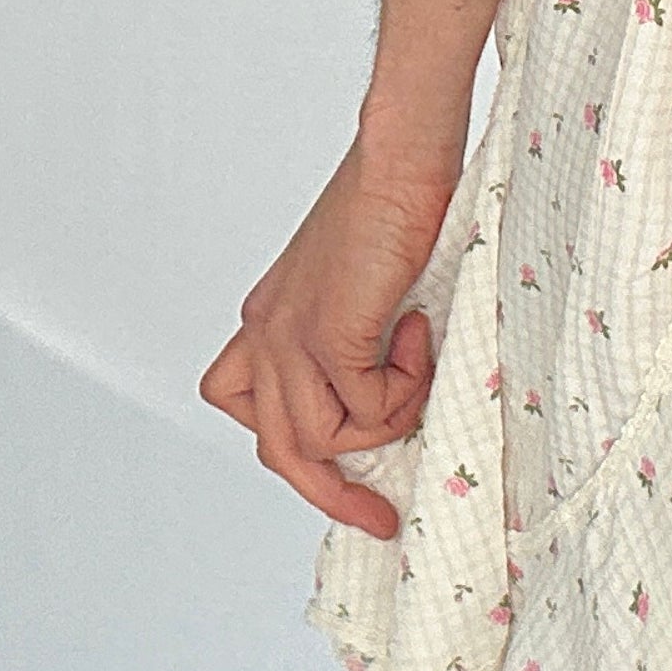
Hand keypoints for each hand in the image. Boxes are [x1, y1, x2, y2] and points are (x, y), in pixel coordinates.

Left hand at [198, 131, 462, 537]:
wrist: (402, 153)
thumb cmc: (397, 200)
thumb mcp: (364, 282)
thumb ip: (361, 336)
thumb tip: (393, 391)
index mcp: (269, 319)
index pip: (251, 407)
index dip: (298, 448)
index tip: (347, 476)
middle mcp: (265, 333)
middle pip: (278, 448)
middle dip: (329, 494)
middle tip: (378, 517)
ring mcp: (289, 336)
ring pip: (318, 441)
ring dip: (384, 423)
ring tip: (420, 363)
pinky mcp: (325, 334)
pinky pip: (362, 409)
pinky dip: (402, 390)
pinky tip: (419, 333)